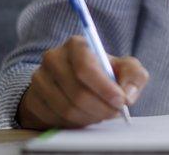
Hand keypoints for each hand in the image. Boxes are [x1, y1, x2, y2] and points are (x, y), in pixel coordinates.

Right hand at [16, 35, 149, 129]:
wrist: (75, 84)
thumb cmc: (103, 74)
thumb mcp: (124, 68)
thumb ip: (134, 75)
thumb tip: (127, 93)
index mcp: (76, 45)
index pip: (85, 67)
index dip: (104, 88)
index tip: (120, 101)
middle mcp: (53, 58)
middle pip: (77, 92)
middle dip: (101, 107)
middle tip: (114, 112)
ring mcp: (40, 79)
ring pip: (67, 108)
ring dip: (90, 117)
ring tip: (101, 113)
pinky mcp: (33, 99)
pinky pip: (56, 119)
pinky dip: (75, 123)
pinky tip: (84, 116)